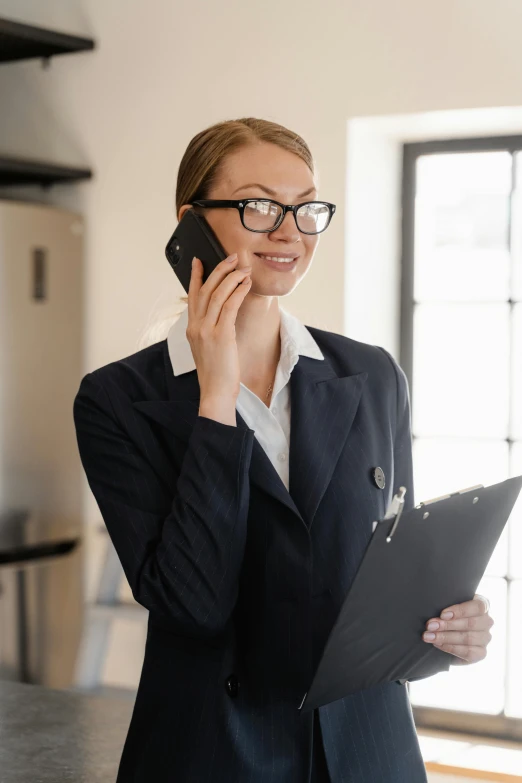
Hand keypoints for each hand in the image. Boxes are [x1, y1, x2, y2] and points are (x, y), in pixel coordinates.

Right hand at [187, 252, 251, 406]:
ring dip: (232, 278)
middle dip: (219, 270)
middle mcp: (196, 326)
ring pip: (217, 295)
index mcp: (191, 329)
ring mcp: (207, 330)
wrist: (215, 391)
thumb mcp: (207, 348)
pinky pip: (229, 306)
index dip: (196, 276)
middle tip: (232, 258)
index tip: (199, 260)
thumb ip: (210, 330)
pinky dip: (238, 292)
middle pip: (205, 290)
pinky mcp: (221, 335)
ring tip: (244, 268)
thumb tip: (223, 313)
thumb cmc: (216, 373)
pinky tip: (246, 284)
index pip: (192, 296)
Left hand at [422, 594, 493, 664]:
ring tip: (429, 636)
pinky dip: (450, 648)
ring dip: (446, 637)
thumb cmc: (448, 616)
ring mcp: (486, 638)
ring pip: (468, 638)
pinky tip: (438, 644)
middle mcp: (487, 621)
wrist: (448, 636)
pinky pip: (468, 652)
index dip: (460, 611)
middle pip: (471, 623)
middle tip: (430, 626)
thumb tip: (436, 615)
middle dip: (447, 625)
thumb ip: (448, 609)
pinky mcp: (482, 653)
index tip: (442, 614)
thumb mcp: (449, 608)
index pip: (477, 607)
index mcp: (482, 605)